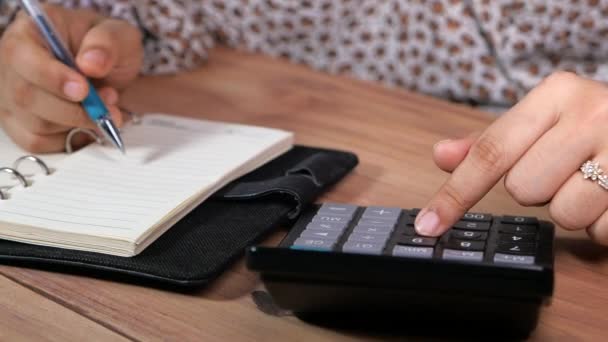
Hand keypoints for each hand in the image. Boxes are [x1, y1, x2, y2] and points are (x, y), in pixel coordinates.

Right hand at [0, 4, 142, 152]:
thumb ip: (108, 43)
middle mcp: (11, 65)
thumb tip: (91, 64)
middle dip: (74, 109)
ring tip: (103, 108)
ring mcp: (11, 97)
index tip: (83, 90)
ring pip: (35, 125)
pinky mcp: (19, 123)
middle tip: (108, 104)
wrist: (109, 72)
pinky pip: (38, 143)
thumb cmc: (106, 50)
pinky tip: (87, 124)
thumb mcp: (118, 36)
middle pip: (26, 97)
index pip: (23, 58)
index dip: (52, 78)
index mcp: (29, 33)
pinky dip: (69, 138)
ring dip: (77, 124)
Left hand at [415, 72, 607, 244]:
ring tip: (592, 180)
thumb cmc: (593, 124)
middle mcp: (592, 114)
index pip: (490, 152)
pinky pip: (601, 230)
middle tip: (563, 168)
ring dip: (572, 208)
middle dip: (538, 188)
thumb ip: (491, 142)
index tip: (429, 225)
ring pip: (563, 214)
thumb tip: (441, 155)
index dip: (455, 194)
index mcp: (556, 94)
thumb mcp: (543, 120)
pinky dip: (602, 222)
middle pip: (523, 189)